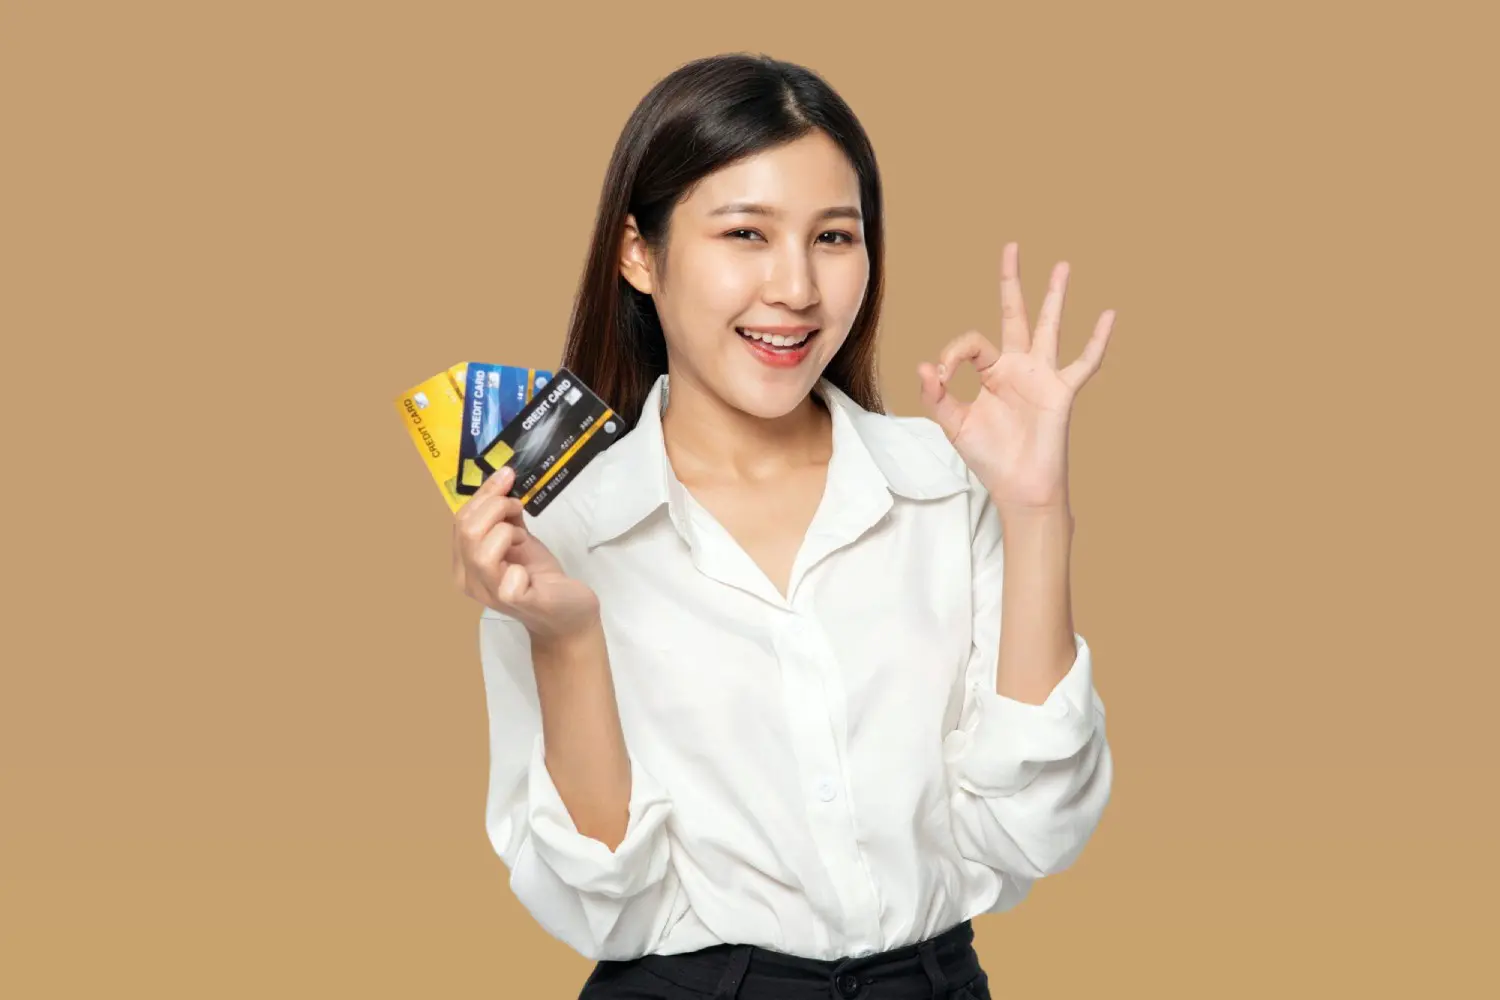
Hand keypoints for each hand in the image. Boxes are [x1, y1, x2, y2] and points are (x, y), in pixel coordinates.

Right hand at [452, 466, 599, 640]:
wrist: (566, 612)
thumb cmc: (538, 576)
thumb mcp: (518, 539)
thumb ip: (504, 515)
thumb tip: (503, 479)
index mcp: (465, 564)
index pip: (460, 520)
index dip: (483, 494)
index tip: (506, 476)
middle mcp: (470, 581)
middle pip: (466, 530)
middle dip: (495, 506)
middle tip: (518, 507)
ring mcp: (490, 594)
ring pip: (480, 551)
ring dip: (506, 531)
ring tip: (522, 537)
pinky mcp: (516, 602)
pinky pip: (508, 580)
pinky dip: (520, 565)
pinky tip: (526, 570)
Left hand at [918, 242, 1114, 513]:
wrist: (1019, 487)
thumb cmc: (989, 458)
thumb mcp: (954, 426)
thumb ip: (937, 397)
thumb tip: (924, 367)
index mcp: (990, 372)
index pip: (971, 344)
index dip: (952, 353)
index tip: (941, 374)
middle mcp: (1017, 367)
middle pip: (1014, 314)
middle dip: (1011, 282)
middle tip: (1012, 247)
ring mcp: (1042, 376)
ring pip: (1049, 326)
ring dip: (1055, 296)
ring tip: (1062, 266)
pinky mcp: (1062, 391)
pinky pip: (1085, 361)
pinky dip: (1098, 340)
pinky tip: (1110, 314)